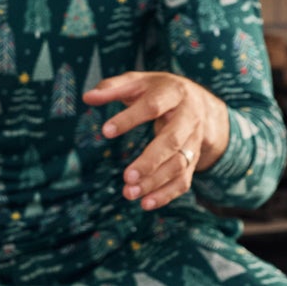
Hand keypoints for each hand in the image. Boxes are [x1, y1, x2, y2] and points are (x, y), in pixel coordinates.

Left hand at [84, 70, 230, 210]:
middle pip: (172, 141)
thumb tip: (87, 97)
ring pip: (179, 164)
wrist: (200, 101)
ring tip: (130, 193)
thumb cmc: (159, 90)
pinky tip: (146, 203)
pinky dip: (166, 194)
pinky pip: (184, 180)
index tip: (105, 131)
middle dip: (150, 161)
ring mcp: (194, 141)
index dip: (129, 118)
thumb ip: (113, 88)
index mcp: (174, 93)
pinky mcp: (194, 159)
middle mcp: (189, 118)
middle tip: (127, 177)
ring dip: (155, 182)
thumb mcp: (138, 82)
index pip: (152, 106)